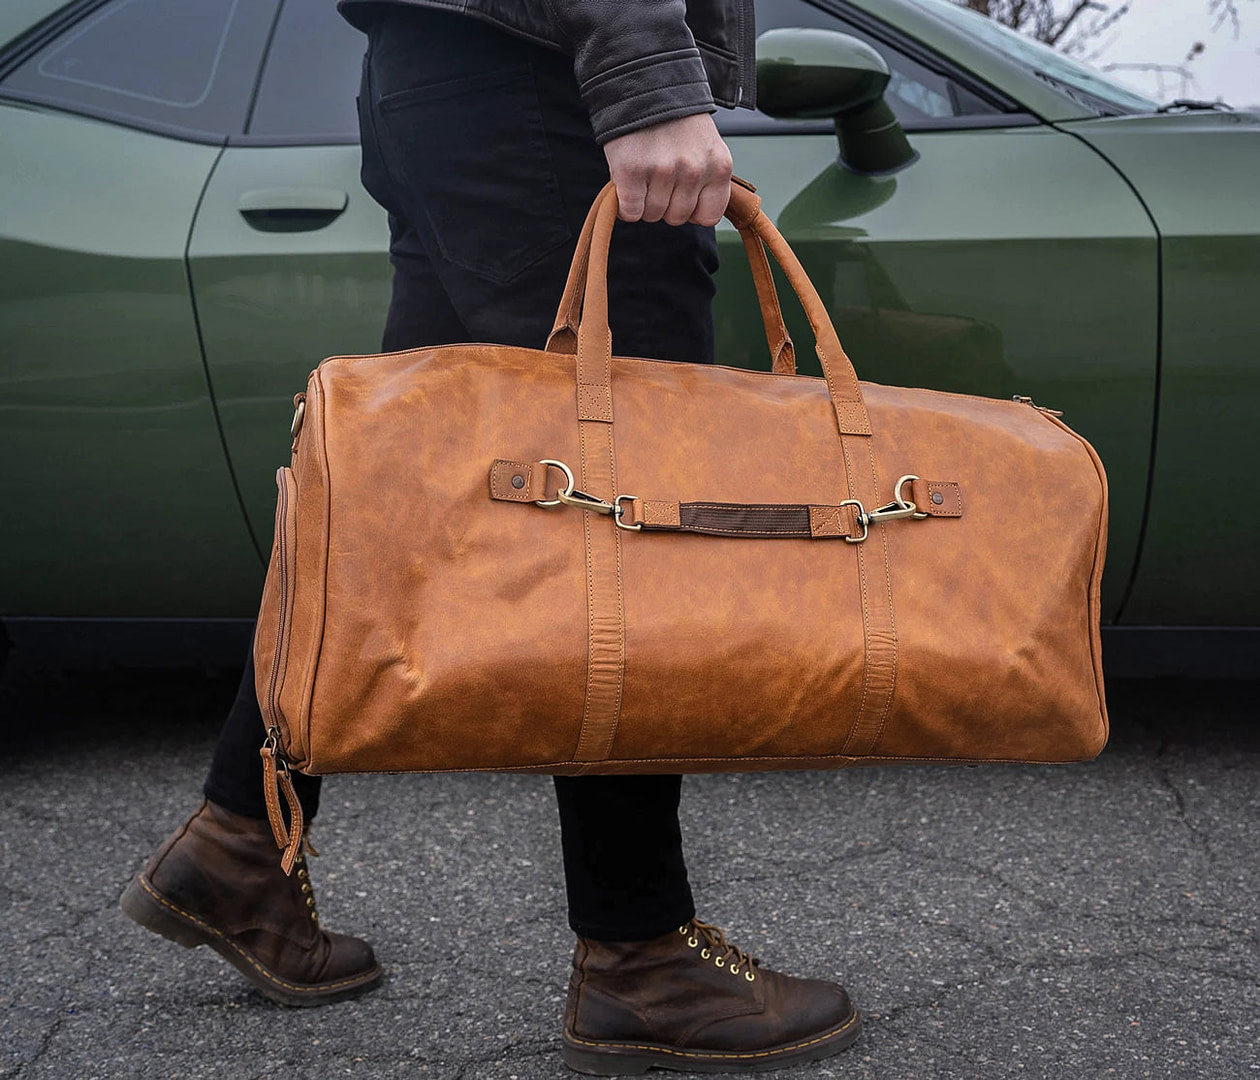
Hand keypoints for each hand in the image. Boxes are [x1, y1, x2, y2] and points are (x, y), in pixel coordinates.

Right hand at [602, 113, 732, 226]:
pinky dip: (624, 204)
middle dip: (664, 204)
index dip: (691, 211)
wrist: (645, 83)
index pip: (708, 216)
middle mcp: (694, 171)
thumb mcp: (706, 146)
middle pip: (676, 218)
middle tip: (657, 178)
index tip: (681, 196)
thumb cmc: (675, 119)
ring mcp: (663, 171)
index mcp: (718, 166)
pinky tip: (626, 184)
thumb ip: (706, 179)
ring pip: (652, 215)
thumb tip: (695, 215)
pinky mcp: (632, 171)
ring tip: (642, 174)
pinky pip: (630, 211)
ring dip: (643, 202)